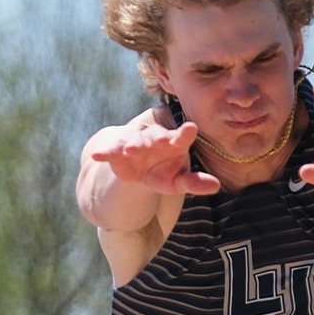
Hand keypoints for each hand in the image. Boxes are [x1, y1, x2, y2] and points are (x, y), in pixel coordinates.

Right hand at [89, 122, 220, 195]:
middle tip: (161, 140)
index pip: (181, 137)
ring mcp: (134, 143)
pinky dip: (103, 152)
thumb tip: (217, 185)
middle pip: (155, 136)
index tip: (191, 129)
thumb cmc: (163, 171)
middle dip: (156, 137)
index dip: (185, 133)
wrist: (136, 166)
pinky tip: (97, 155)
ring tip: (129, 150)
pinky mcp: (116, 151)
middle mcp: (153, 139)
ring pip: (133, 141)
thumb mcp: (178, 180)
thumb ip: (195, 182)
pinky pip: (110, 150)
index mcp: (173, 143)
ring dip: (131, 145)